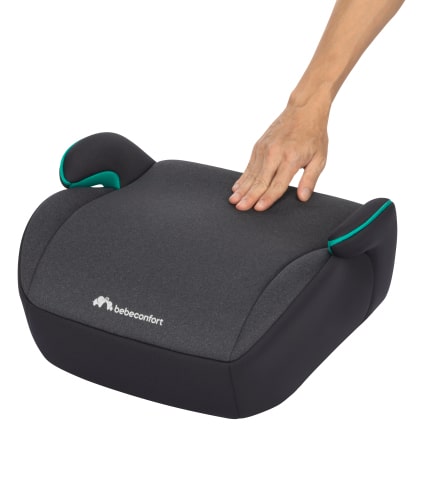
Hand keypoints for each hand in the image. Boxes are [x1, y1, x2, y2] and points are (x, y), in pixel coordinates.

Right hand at [228, 96, 329, 210]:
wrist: (303, 110)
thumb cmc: (313, 135)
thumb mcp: (320, 158)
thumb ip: (310, 179)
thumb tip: (303, 198)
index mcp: (291, 158)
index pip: (277, 183)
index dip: (268, 197)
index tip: (258, 208)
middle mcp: (275, 153)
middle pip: (260, 180)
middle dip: (250, 196)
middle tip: (240, 208)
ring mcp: (264, 149)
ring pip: (251, 174)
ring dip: (242, 189)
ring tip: (234, 201)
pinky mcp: (258, 146)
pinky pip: (249, 166)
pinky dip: (242, 178)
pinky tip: (236, 188)